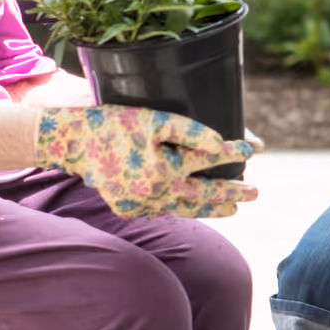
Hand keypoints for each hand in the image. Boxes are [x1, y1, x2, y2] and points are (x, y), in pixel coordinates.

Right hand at [34, 106, 256, 218]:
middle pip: (202, 196)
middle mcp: (155, 193)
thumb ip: (190, 131)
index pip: (209, 161)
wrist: (73, 142)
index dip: (233, 153)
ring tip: (234, 208)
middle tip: (256, 193)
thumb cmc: (115, 123)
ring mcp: (141, 206)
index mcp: (164, 169)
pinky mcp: (129, 210)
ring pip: (185, 210)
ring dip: (210, 208)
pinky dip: (180, 207)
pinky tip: (194, 205)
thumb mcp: (154, 119)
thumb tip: (221, 144)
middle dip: (232, 193)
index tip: (254, 150)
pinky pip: (163, 210)